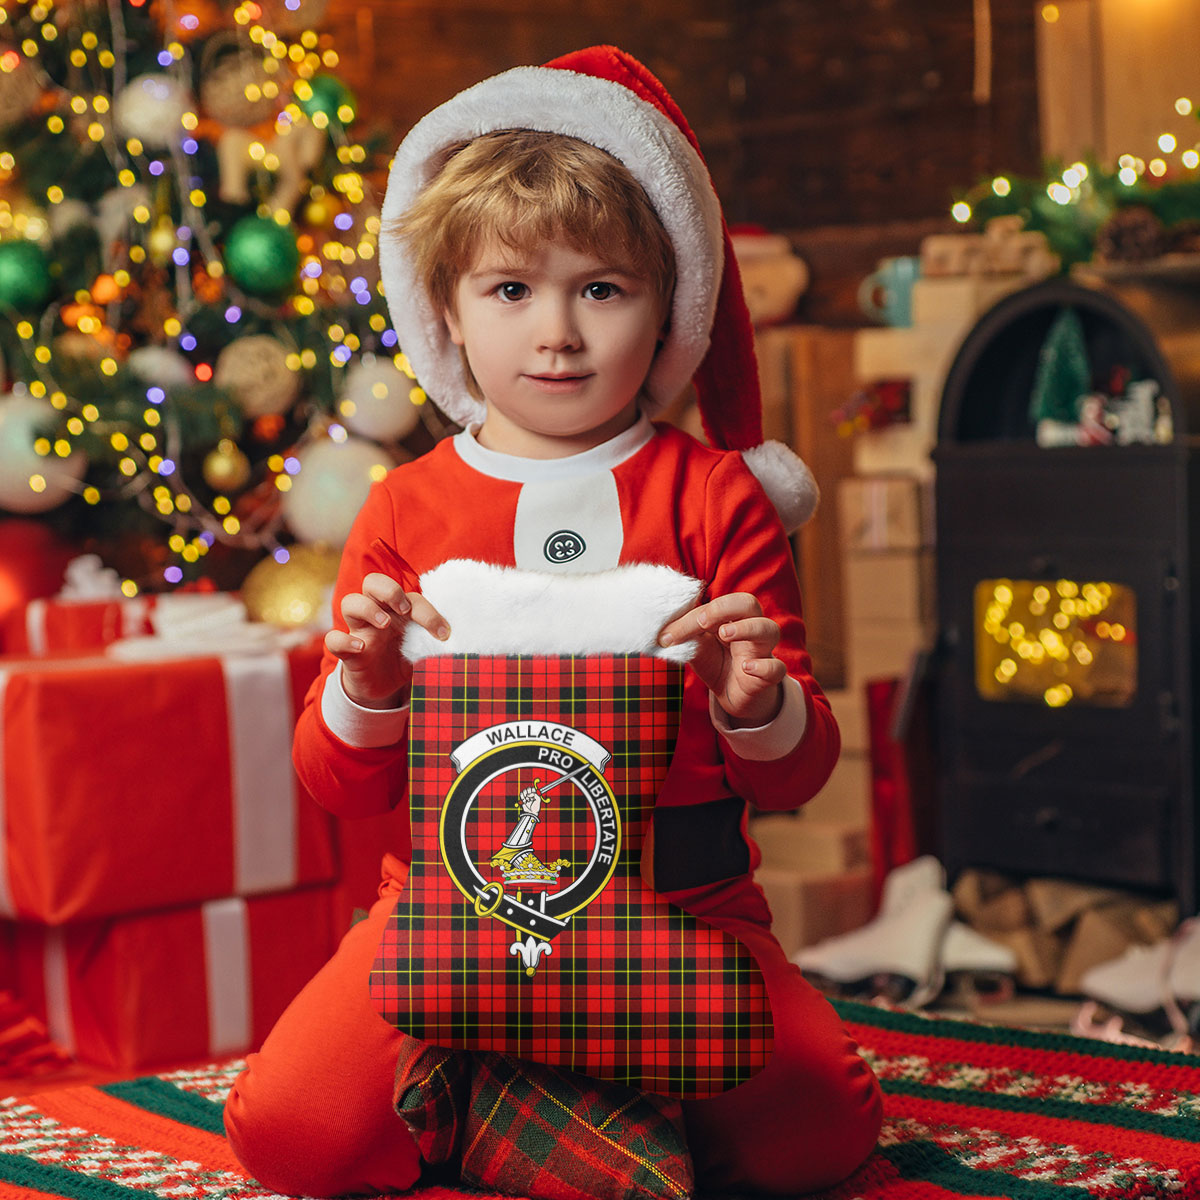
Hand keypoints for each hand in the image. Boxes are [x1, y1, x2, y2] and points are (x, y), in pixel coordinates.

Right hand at [324, 572, 448, 708]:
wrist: (384, 689)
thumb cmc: (405, 659)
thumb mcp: (423, 650)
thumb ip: (435, 643)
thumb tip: (461, 643)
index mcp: (398, 610)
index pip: (410, 596)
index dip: (428, 612)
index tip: (443, 634)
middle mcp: (377, 614)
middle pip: (373, 582)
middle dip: (389, 590)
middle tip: (404, 609)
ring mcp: (359, 631)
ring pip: (350, 602)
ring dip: (368, 608)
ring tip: (385, 624)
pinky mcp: (347, 652)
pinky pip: (333, 639)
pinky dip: (343, 640)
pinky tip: (361, 648)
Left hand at [658, 592, 784, 726]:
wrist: (733, 696)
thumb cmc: (717, 663)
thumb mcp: (697, 648)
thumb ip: (685, 636)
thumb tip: (661, 631)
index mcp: (731, 617)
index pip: (716, 605)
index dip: (692, 617)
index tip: (668, 635)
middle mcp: (750, 628)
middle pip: (749, 603)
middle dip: (724, 608)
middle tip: (702, 622)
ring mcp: (762, 651)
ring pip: (769, 630)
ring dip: (747, 628)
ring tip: (725, 634)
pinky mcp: (769, 676)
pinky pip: (776, 668)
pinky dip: (764, 666)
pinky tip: (746, 667)